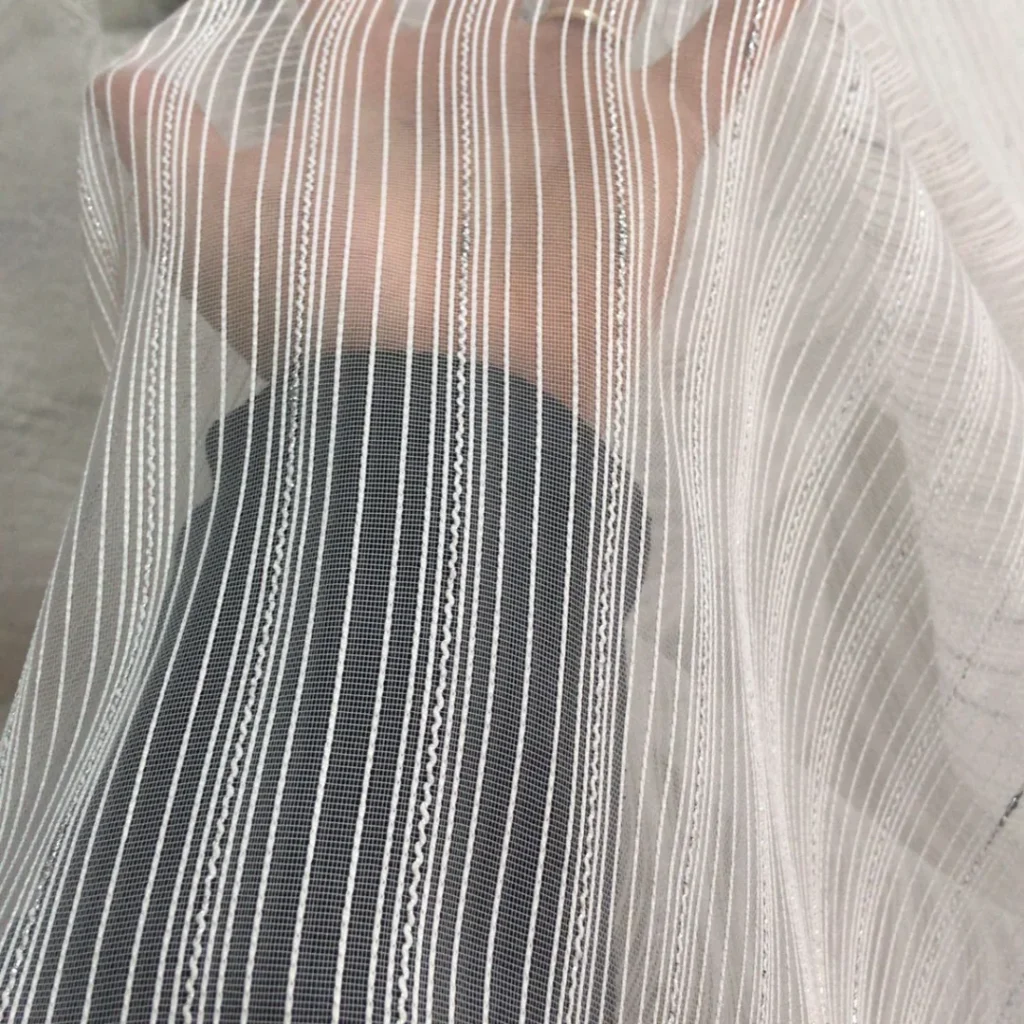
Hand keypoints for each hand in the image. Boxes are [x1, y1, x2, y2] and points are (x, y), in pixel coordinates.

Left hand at [93, 0, 801, 427]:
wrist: (441, 414)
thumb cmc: (326, 316)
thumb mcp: (219, 226)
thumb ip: (168, 147)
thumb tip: (118, 83)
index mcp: (388, 97)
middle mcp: (480, 101)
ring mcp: (570, 125)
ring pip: (604, 9)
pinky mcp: (646, 161)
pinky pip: (709, 69)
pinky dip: (742, 26)